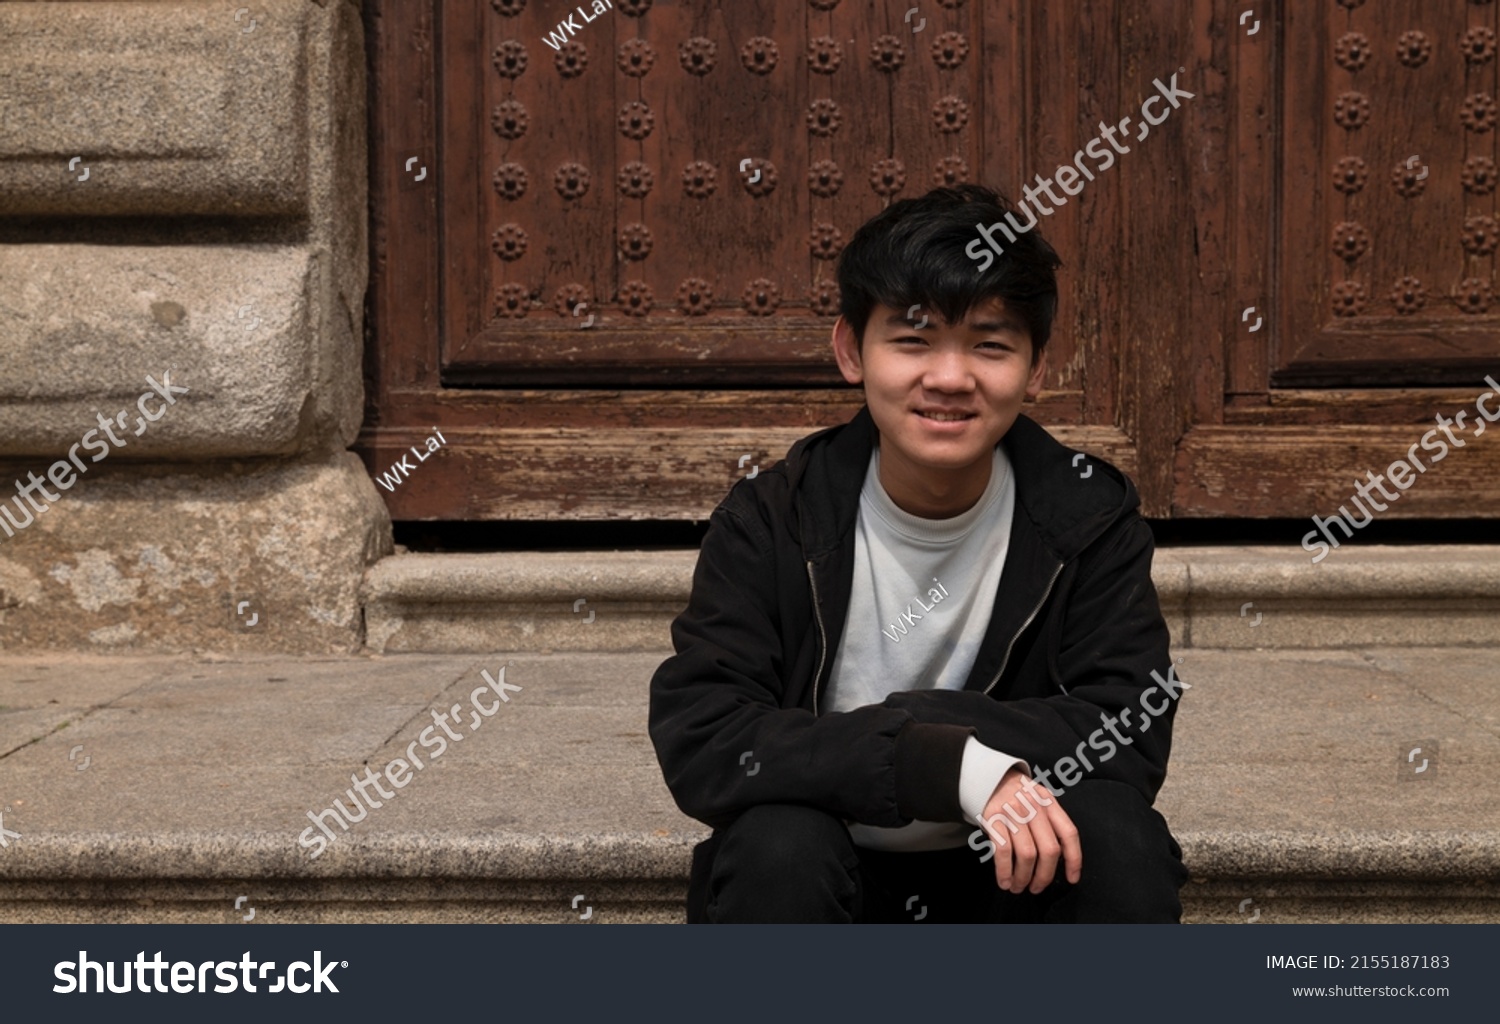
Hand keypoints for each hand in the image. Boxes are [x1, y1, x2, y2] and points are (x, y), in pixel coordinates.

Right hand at [976, 765, 1080, 894]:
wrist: (985, 776)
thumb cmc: (1014, 795)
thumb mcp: (1037, 800)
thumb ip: (1049, 822)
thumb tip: (1058, 859)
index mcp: (1049, 802)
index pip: (1069, 833)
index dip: (1074, 860)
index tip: (1071, 878)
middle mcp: (1034, 806)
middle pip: (1049, 850)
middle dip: (1044, 876)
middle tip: (1036, 888)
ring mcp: (1013, 812)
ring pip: (1027, 854)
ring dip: (1023, 877)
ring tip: (1018, 887)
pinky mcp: (993, 818)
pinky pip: (1003, 851)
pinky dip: (1005, 871)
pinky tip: (1004, 881)